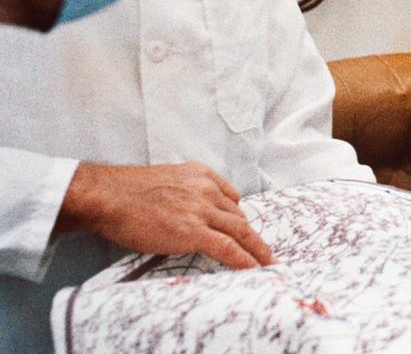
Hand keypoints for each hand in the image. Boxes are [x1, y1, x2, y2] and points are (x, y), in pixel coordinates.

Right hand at [57, 162, 274, 269]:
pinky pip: (227, 247)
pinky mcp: (192, 231)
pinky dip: (245, 259)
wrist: (109, 196)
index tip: (243, 229)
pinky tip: (256, 268)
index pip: (231, 197)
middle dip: (249, 235)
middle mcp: (207, 189)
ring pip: (240, 231)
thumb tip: (189, 212)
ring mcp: (201, 210)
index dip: (237, 217)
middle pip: (238, 216)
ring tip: (267, 262)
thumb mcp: (168, 180)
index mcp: (201, 175)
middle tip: (261, 251)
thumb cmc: (128, 192)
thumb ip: (186, 192)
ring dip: (256, 249)